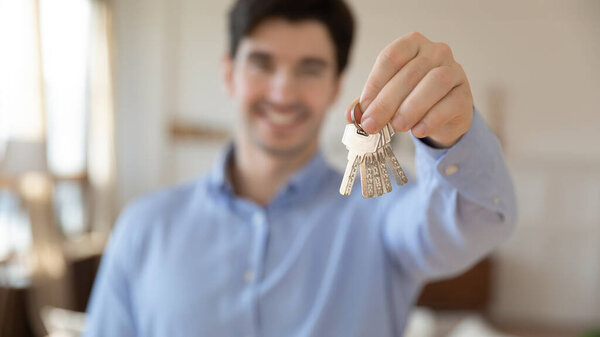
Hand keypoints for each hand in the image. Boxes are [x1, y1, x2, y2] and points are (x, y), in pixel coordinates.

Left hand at [345, 32, 472, 147]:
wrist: (442, 116)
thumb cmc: (410, 99)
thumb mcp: (388, 97)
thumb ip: (370, 103)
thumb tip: (352, 115)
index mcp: (412, 44)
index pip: (391, 57)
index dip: (375, 82)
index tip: (364, 106)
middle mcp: (436, 52)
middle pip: (410, 73)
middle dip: (387, 102)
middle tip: (372, 124)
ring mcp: (455, 71)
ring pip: (435, 83)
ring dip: (411, 107)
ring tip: (397, 126)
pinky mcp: (465, 95)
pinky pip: (450, 103)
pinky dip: (431, 119)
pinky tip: (417, 131)